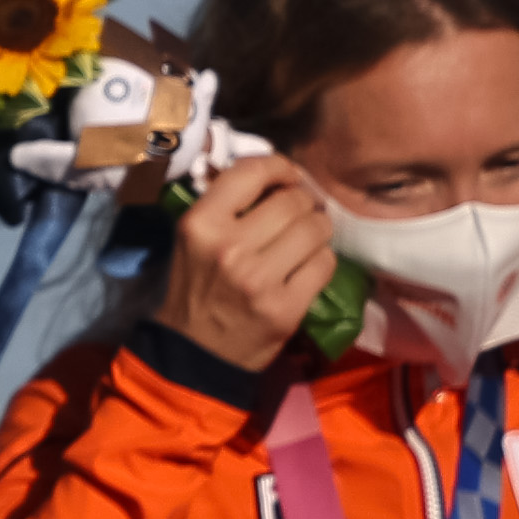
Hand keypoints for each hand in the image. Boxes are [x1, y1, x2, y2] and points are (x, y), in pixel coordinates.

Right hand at [155, 153, 339, 373]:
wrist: (195, 351)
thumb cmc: (196, 286)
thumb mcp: (194, 239)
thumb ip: (226, 206)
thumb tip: (276, 175)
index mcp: (200, 224)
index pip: (251, 172)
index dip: (280, 167)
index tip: (286, 176)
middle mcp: (229, 247)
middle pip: (292, 201)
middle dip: (303, 203)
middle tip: (299, 214)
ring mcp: (259, 279)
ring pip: (315, 229)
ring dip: (317, 230)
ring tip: (306, 239)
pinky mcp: (285, 306)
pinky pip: (324, 263)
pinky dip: (322, 260)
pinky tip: (307, 266)